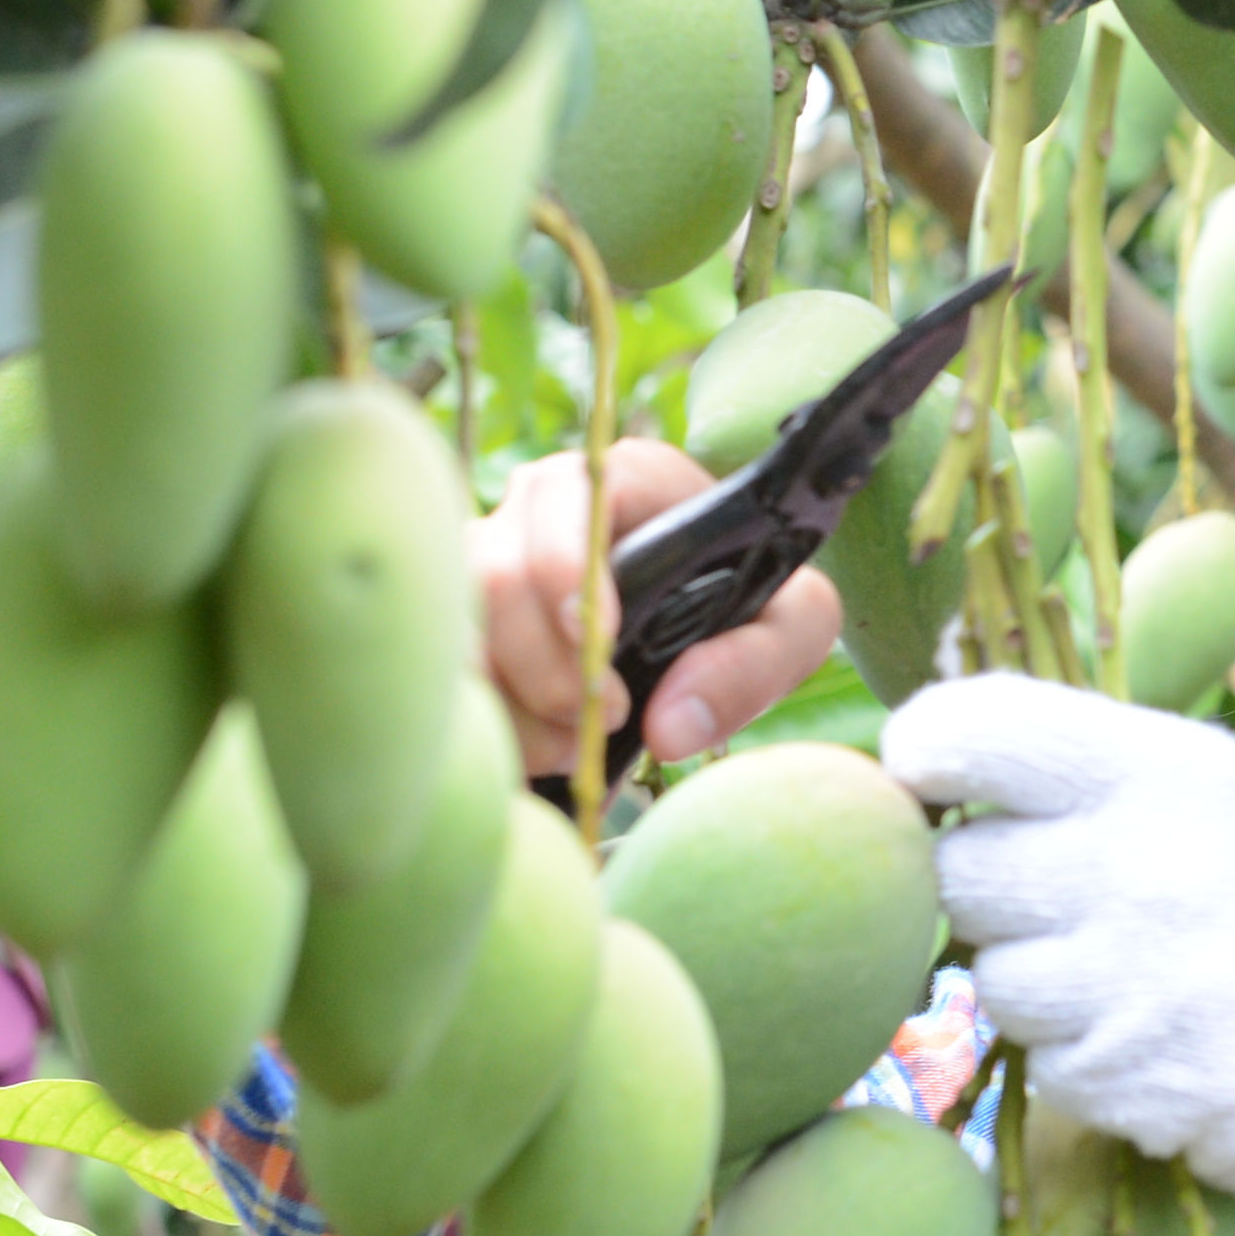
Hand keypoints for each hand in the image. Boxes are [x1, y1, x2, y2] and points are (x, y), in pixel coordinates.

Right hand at [471, 443, 842, 777]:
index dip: (567, 566)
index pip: (571, 495)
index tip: (599, 645)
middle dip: (546, 666)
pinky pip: (442, 668)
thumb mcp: (792, 625)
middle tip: (603, 723)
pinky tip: (534, 754)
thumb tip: (670, 724)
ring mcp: (489, 555)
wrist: (709, 627)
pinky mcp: (461, 615)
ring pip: (458, 626)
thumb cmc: (750, 606)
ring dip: (510, 704)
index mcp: (625, 481)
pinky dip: (483, 722)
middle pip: (496, 571)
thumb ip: (755, 663)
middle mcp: (542, 505)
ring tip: (574, 748)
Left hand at [879, 674, 1234, 1212]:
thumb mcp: (1194, 773)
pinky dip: (1084, 1055)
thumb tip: (904, 755)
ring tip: (1121, 966)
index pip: (969, 736)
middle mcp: (1145, 869)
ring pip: (994, 981)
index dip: (927, 755)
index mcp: (1157, 769)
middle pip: (960, 874)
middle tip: (1065, 892)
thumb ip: (1063, 756)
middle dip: (997, 887)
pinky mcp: (1136, 1081)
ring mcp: (1140, 985)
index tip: (931, 776)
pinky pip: (1046, 1063)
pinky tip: (1151, 1029)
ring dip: (1039, 981)